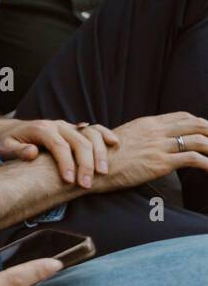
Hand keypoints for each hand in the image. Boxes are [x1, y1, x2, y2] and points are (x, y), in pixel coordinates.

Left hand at [0, 119, 117, 188]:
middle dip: (84, 164)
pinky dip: (105, 134)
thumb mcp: (6, 147)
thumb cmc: (9, 143)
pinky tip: (115, 144)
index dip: (66, 163)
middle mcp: (57, 125)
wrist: (13, 131)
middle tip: (86, 185)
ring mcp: (68, 126)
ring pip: (90, 134)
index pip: (58, 145)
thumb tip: (32, 152)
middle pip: (78, 141)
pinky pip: (94, 128)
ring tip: (103, 172)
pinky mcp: (75, 129)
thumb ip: (17, 151)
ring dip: (99, 153)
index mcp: (41, 129)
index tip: (69, 181)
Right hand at [92, 112, 207, 193]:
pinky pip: (194, 159)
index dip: (199, 122)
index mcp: (147, 124)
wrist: (89, 168)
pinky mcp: (160, 162)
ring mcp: (158, 146)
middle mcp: (155, 131)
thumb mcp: (123, 139)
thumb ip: (141, 137)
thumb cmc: (102, 157)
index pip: (182, 116)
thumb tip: (152, 142)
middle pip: (196, 124)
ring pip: (200, 139)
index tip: (207, 131)